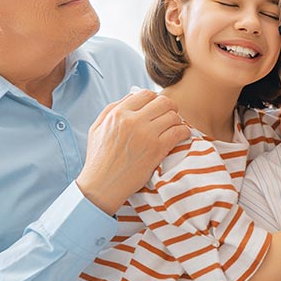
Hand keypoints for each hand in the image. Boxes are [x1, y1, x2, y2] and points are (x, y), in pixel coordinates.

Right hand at [75, 89, 190, 212]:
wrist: (102, 186)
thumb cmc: (98, 159)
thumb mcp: (97, 128)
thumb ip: (113, 109)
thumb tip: (132, 96)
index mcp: (118, 113)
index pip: (145, 94)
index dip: (154, 99)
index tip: (157, 108)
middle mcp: (132, 120)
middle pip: (163, 101)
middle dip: (169, 107)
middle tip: (169, 116)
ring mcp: (146, 134)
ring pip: (173, 116)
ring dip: (177, 121)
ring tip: (174, 128)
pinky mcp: (157, 149)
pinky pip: (179, 132)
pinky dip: (183, 132)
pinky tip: (181, 136)